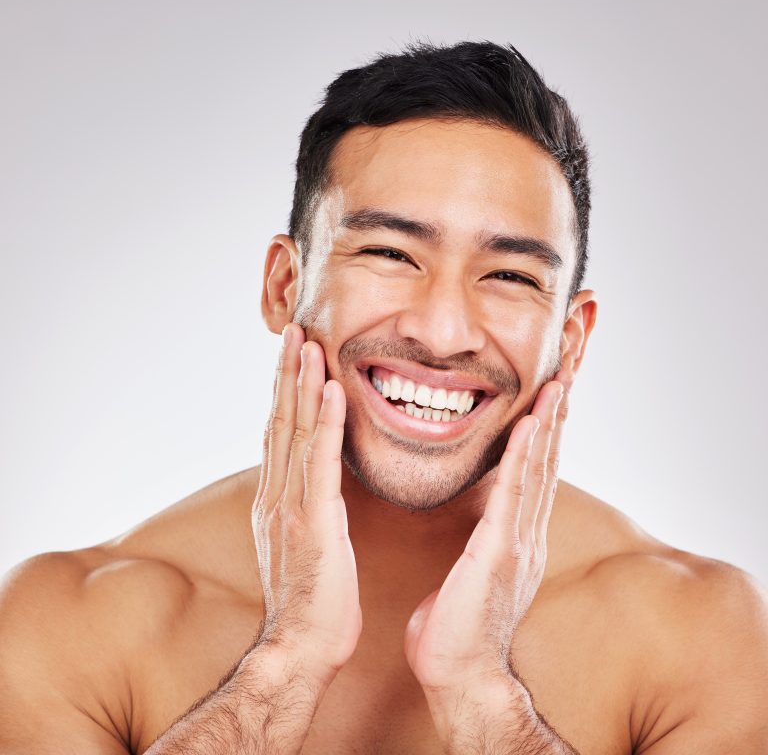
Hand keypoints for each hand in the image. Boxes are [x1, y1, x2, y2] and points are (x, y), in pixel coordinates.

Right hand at [252, 323, 361, 681]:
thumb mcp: (302, 545)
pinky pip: (319, 461)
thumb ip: (302, 508)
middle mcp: (276, 495)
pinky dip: (324, 422)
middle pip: (279, 421)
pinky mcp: (312, 520)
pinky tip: (331, 389)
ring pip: (294, 432)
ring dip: (300, 384)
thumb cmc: (312, 601)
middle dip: (286, 374)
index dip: (283, 392)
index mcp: (276, 500)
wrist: (301, 646)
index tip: (292, 356)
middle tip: (292, 330)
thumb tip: (311, 485)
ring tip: (305, 342)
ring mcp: (290, 506)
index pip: (278, 433)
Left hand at [403, 380, 566, 694]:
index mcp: (517, 541)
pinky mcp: (501, 550)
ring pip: (538, 472)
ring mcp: (519, 542)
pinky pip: (514, 493)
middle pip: (546, 467)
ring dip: (548, 426)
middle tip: (563, 378)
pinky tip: (531, 424)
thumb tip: (477, 538)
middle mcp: (527, 536)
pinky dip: (526, 456)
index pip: (534, 479)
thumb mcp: (473, 577)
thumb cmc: (457, 630)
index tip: (547, 402)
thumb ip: (482, 550)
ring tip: (557, 386)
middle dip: (555, 422)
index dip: (544, 439)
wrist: (460, 673)